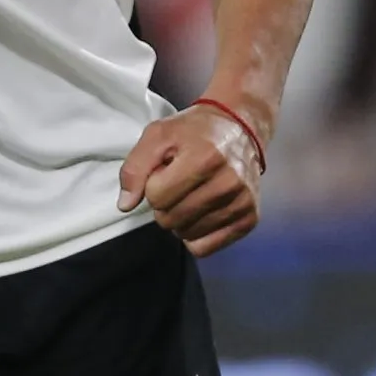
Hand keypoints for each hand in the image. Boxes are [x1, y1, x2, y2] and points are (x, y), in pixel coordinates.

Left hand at [117, 102, 264, 256]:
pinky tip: (199, 214)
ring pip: (187, 235)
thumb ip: (135, 168)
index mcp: (205, 158)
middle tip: (177, 184)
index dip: (152, 186)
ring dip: (179, 220)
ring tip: (190, 195)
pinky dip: (195, 235)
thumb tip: (126, 205)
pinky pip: (206, 248)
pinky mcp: (249, 218)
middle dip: (164, 204)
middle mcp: (228, 183)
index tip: (164, 172)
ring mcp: (242, 203)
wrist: (239, 128)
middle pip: (170, 218)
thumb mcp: (157, 136)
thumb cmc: (194, 131)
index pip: (157, 197)